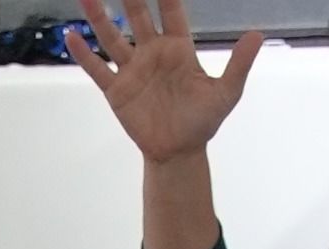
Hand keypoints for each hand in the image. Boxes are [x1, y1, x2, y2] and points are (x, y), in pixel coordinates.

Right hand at [65, 1, 261, 164]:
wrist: (179, 153)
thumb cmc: (202, 122)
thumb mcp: (226, 93)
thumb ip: (238, 64)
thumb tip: (257, 35)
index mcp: (178, 47)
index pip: (170, 8)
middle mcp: (152, 51)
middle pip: (137, 14)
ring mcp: (132, 69)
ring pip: (112, 36)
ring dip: (99, 16)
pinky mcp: (117, 91)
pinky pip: (98, 69)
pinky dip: (84, 55)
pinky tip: (71, 37)